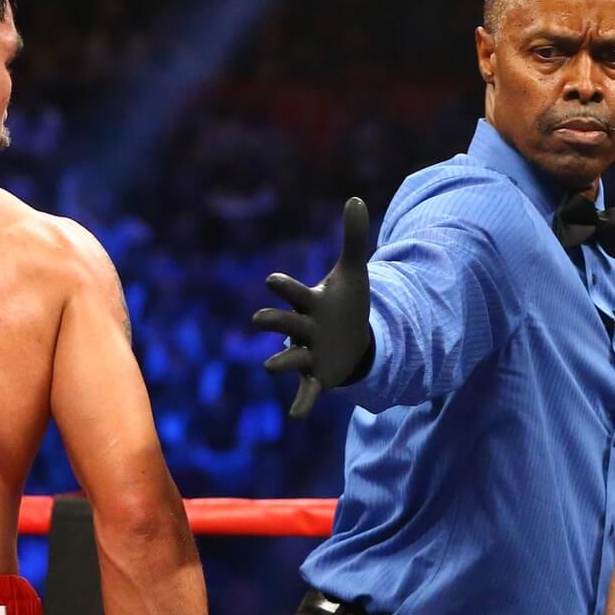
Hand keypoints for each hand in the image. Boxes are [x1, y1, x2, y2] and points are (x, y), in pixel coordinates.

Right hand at [253, 196, 372, 418]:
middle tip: (258, 321)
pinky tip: (296, 416)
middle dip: (271, 322)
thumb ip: (354, 238)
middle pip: (281, 324)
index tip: (273, 280)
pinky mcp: (317, 376)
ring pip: (287, 358)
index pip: (291, 292)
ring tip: (269, 366)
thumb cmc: (345, 305)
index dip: (283, 286)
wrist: (353, 339)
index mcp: (308, 303)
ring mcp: (307, 354)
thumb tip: (356, 198)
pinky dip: (301, 403)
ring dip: (279, 362)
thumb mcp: (354, 273)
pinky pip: (306, 391)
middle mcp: (302, 329)